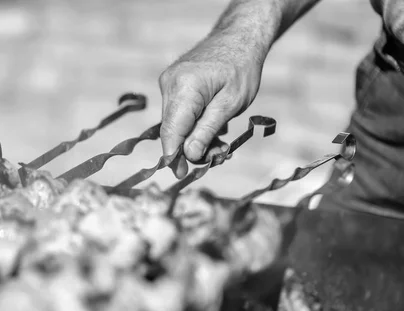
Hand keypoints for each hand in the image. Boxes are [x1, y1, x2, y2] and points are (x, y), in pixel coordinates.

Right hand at [159, 34, 264, 177]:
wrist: (239, 37)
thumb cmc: (241, 68)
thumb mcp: (231, 103)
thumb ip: (207, 130)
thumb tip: (189, 155)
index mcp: (184, 88)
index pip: (171, 131)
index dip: (174, 156)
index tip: (180, 175)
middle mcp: (170, 84)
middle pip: (173, 129)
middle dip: (191, 148)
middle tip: (217, 157)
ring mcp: (168, 83)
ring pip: (176, 123)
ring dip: (195, 137)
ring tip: (221, 144)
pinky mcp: (172, 84)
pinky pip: (179, 112)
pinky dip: (194, 124)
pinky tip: (213, 128)